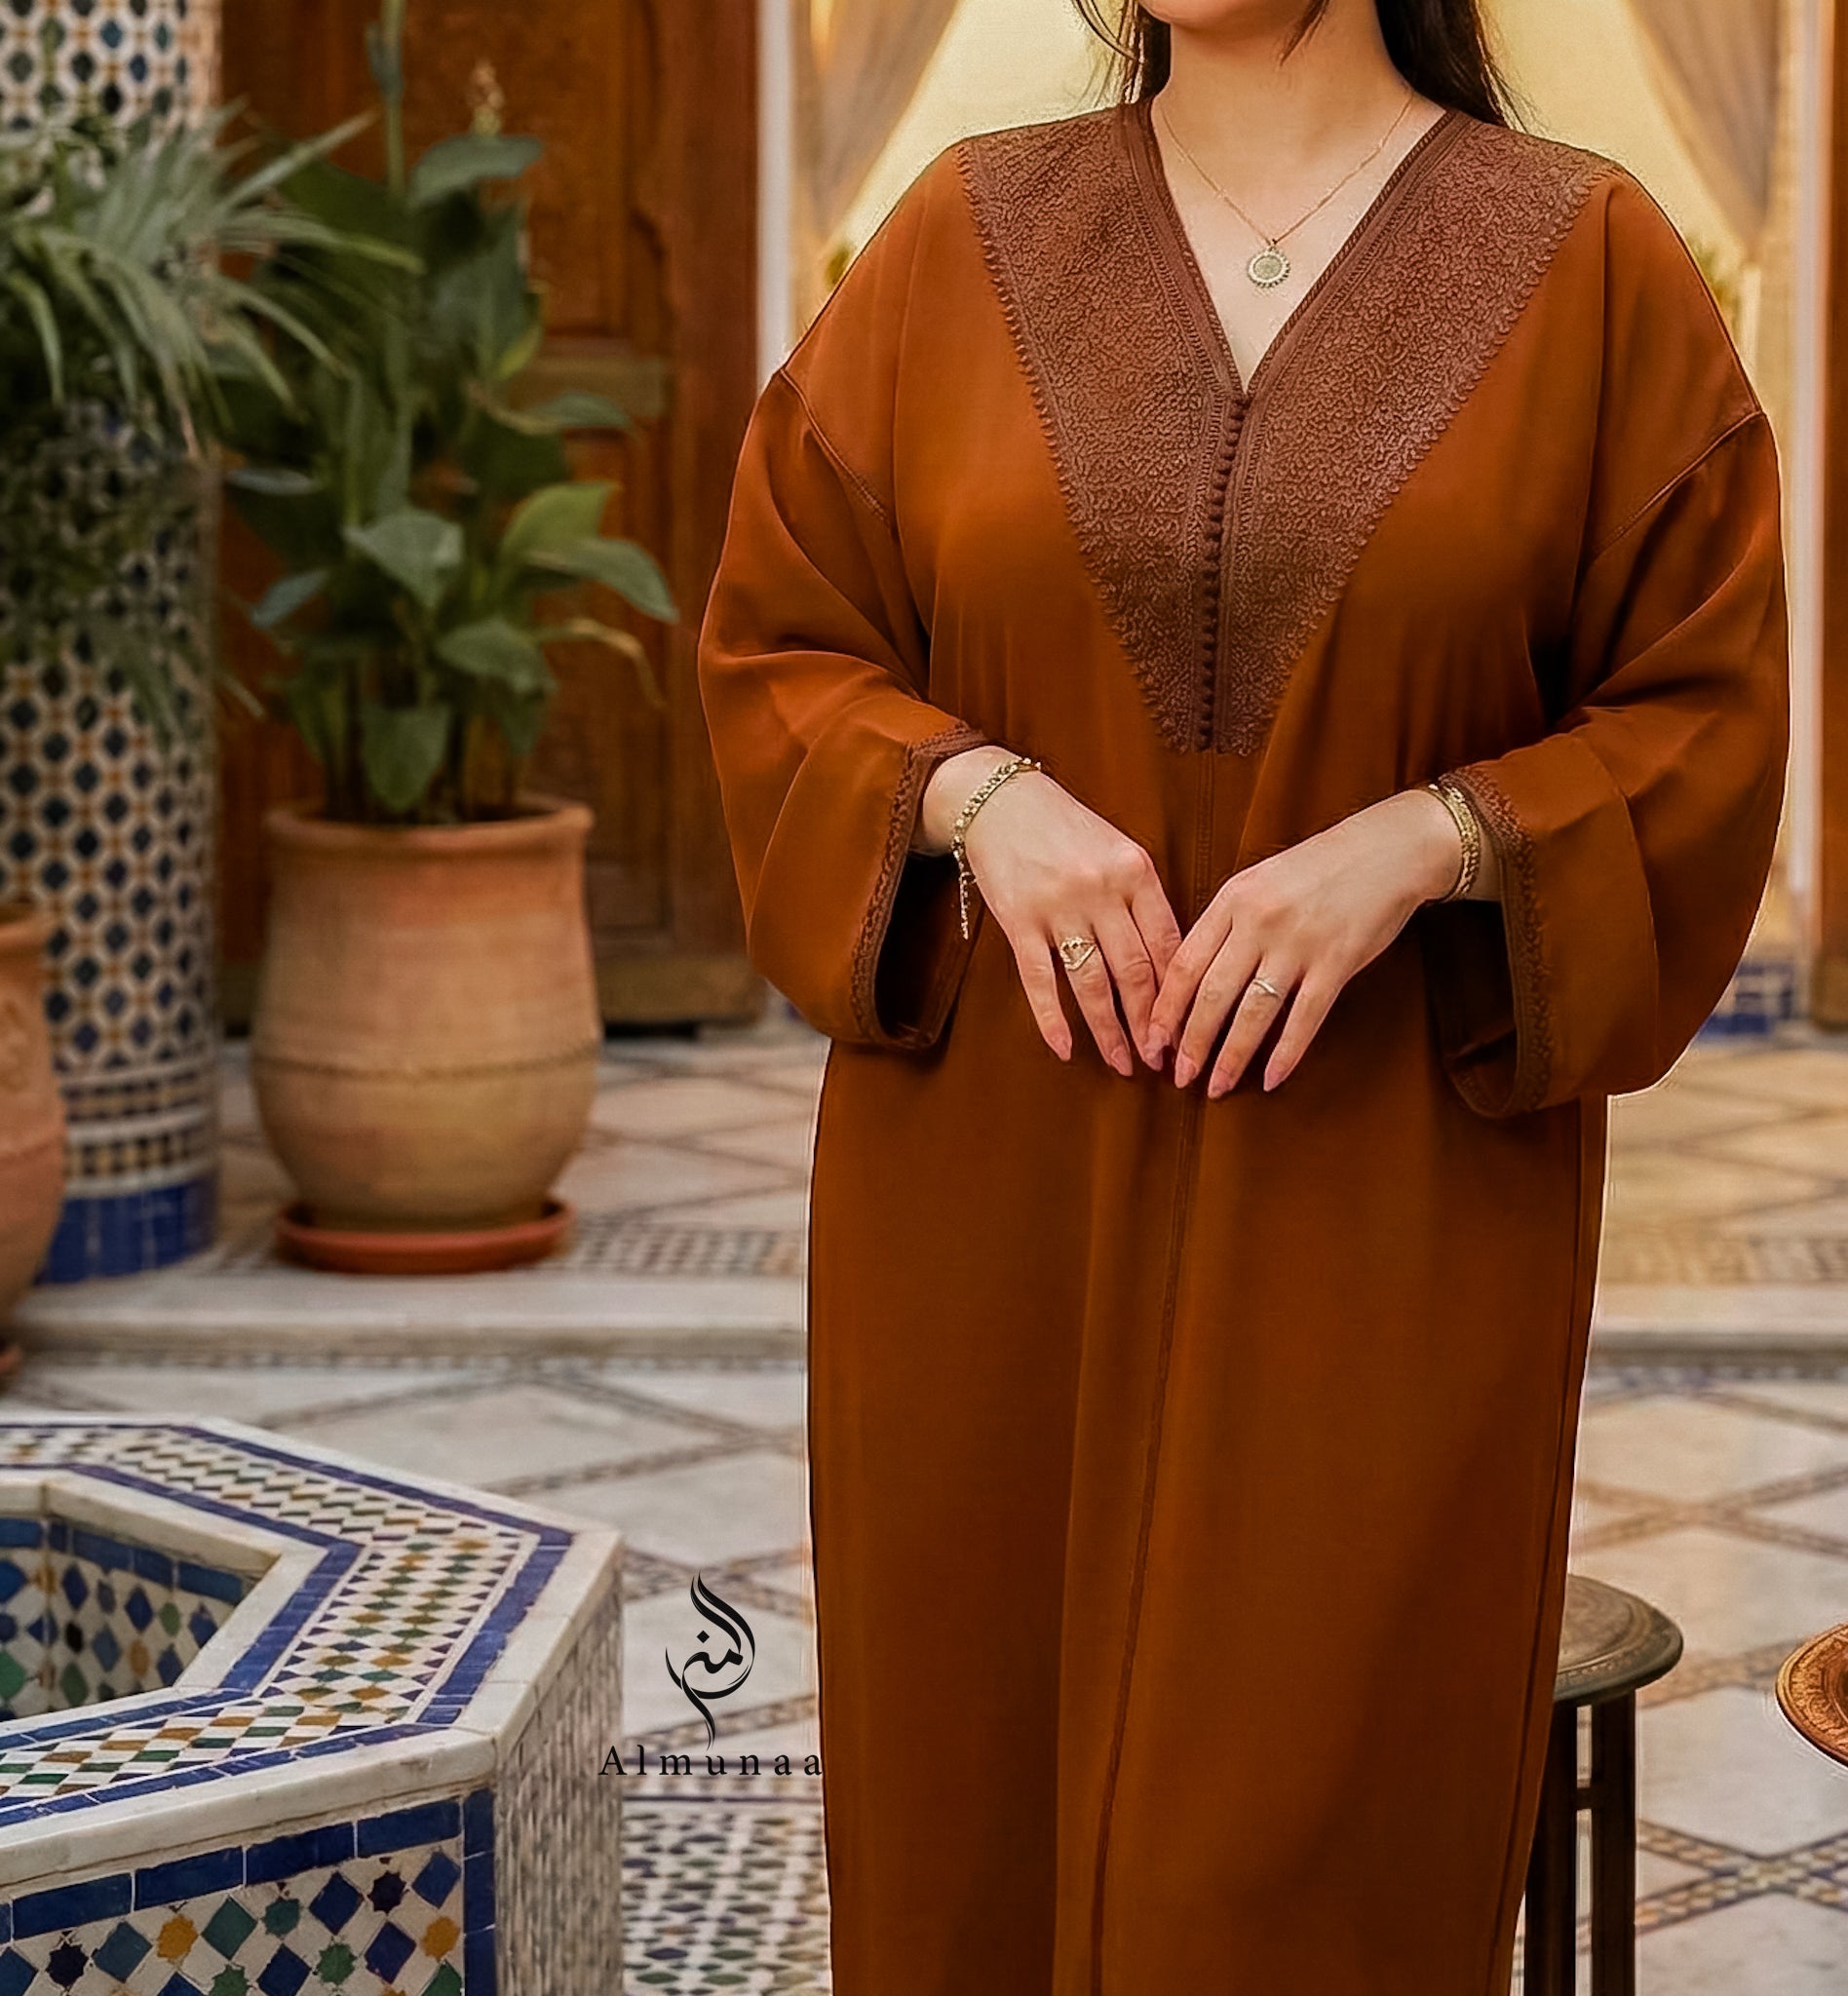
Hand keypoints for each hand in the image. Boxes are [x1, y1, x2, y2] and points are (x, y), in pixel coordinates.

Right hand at [920, 747, 1180, 1073]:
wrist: (1001, 800)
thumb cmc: (1067, 830)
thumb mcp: (1119, 851)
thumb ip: (1143, 900)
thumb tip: (1169, 968)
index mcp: (1135, 871)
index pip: (1167, 944)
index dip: (1179, 994)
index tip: (1187, 1028)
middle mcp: (1101, 890)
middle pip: (1135, 971)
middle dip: (1149, 1023)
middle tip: (1159, 1059)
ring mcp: (1058, 907)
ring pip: (1092, 983)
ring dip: (1108, 1031)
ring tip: (1122, 1063)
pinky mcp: (1018, 920)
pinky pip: (1039, 980)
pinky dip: (1052, 1019)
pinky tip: (1065, 1048)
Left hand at [1150, 787, 1471, 1096]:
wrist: (1389, 848)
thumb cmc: (1320, 867)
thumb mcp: (1259, 881)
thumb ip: (1227, 922)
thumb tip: (1193, 977)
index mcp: (1232, 899)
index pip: (1185, 963)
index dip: (1165, 1008)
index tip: (1152, 1040)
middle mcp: (1259, 921)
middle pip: (1212, 994)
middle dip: (1191, 1042)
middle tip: (1179, 1076)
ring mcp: (1299, 942)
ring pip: (1253, 1012)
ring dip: (1231, 1056)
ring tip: (1216, 1086)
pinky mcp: (1337, 962)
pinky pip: (1304, 1018)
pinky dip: (1285, 1053)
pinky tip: (1271, 1079)